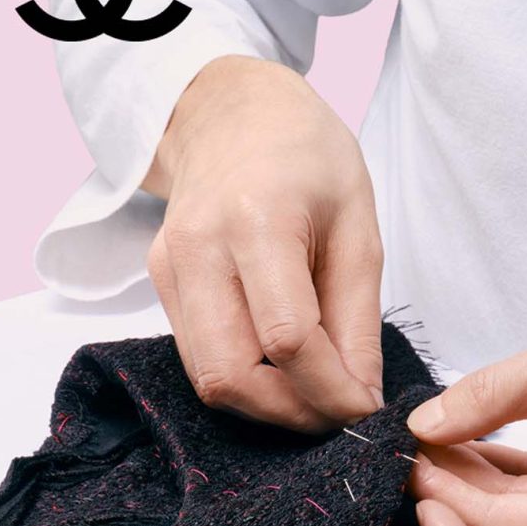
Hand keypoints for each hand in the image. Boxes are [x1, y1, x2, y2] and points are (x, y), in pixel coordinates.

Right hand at [144, 55, 384, 430]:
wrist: (232, 111)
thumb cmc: (308, 157)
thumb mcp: (359, 225)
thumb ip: (358, 318)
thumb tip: (361, 398)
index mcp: (256, 220)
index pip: (287, 339)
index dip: (329, 391)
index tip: (366, 408)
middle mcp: (198, 248)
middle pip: (231, 375)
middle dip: (291, 413)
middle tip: (338, 413)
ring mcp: (169, 268)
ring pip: (208, 380)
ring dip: (266, 406)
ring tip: (315, 393)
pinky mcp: (160, 283)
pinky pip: (198, 358)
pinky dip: (245, 380)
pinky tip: (282, 368)